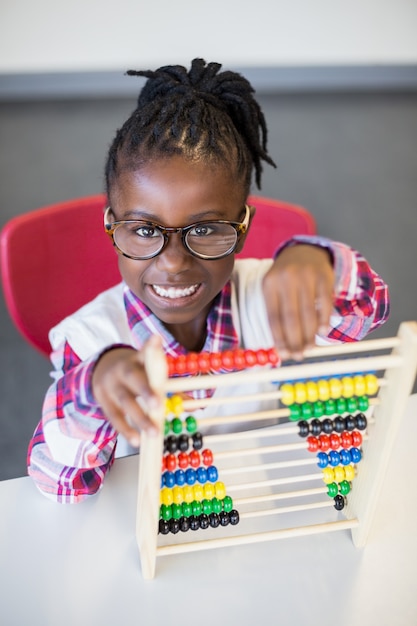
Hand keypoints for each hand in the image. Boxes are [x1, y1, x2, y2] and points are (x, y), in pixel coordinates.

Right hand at [91, 337, 163, 445]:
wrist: (102, 370)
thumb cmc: (136, 374)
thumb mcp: (148, 373)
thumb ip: (169, 386)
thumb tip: (194, 405)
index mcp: (137, 359)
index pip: (144, 352)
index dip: (150, 347)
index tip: (156, 340)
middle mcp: (123, 369)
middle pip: (133, 378)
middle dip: (145, 390)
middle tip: (158, 405)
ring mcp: (111, 385)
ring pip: (124, 401)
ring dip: (139, 418)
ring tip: (153, 433)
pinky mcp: (103, 401)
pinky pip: (114, 416)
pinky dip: (125, 429)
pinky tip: (136, 440)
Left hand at [263, 244, 333, 360]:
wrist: (305, 251)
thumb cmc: (286, 278)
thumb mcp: (274, 288)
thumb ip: (276, 313)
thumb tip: (280, 347)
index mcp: (269, 284)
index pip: (273, 317)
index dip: (278, 338)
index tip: (283, 354)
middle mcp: (286, 279)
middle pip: (290, 317)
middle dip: (295, 340)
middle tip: (298, 355)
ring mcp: (306, 276)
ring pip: (308, 313)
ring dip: (309, 335)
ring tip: (309, 348)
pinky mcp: (323, 277)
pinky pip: (325, 304)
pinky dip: (324, 320)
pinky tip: (322, 332)